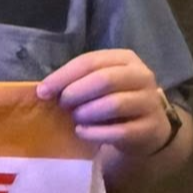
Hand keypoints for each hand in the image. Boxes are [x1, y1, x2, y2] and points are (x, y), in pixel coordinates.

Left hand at [37, 49, 170, 156]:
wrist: (145, 128)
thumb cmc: (111, 100)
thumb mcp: (95, 84)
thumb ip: (74, 81)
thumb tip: (43, 90)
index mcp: (125, 59)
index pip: (90, 61)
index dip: (63, 76)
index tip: (42, 91)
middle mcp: (142, 76)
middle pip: (104, 79)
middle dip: (76, 93)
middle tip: (62, 105)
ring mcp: (150, 102)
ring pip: (114, 104)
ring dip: (86, 112)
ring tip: (76, 118)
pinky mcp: (150, 128)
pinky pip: (119, 131)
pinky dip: (95, 133)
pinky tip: (82, 132)